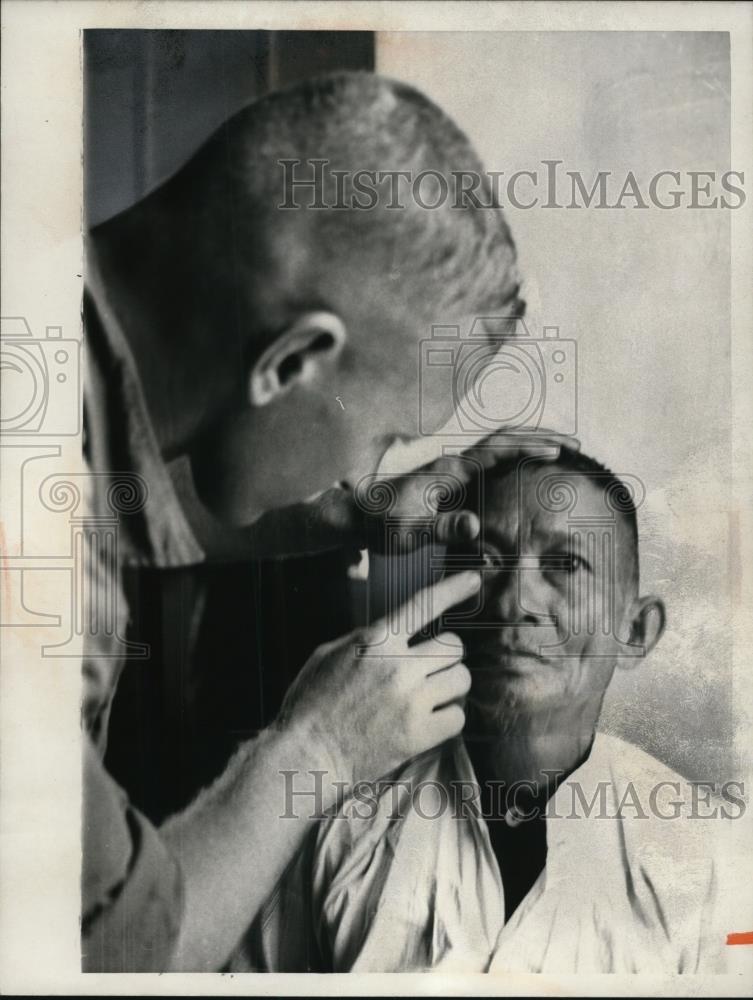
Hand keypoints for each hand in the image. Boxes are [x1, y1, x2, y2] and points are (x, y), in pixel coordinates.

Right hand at [275, 570, 480, 791]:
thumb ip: (366, 639)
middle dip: (445, 654)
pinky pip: (458, 717)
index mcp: (374, 642)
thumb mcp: (329, 655)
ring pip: (462, 679)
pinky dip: (448, 717)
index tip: (473, 579)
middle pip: (454, 646)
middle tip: (429, 667)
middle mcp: (398, 667)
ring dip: (449, 684)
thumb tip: (392, 631)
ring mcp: (411, 702)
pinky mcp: (418, 735)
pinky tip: (428, 719)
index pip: (422, 605)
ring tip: (429, 693)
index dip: (452, 589)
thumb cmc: (311, 704)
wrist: (307, 753)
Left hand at [356, 429, 579, 552]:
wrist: (358, 516)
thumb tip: (476, 527)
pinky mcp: (451, 479)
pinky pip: (490, 460)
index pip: (496, 449)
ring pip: (497, 446)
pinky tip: (526, 468)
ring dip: (528, 443)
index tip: (557, 449)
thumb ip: (443, 528)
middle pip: (503, 438)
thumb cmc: (382, 525)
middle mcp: (453, 462)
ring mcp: (452, 468)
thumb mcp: (411, 533)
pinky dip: (513, 456)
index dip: (528, 447)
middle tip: (574, 443)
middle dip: (539, 437)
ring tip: (559, 449)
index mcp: (450, 470)